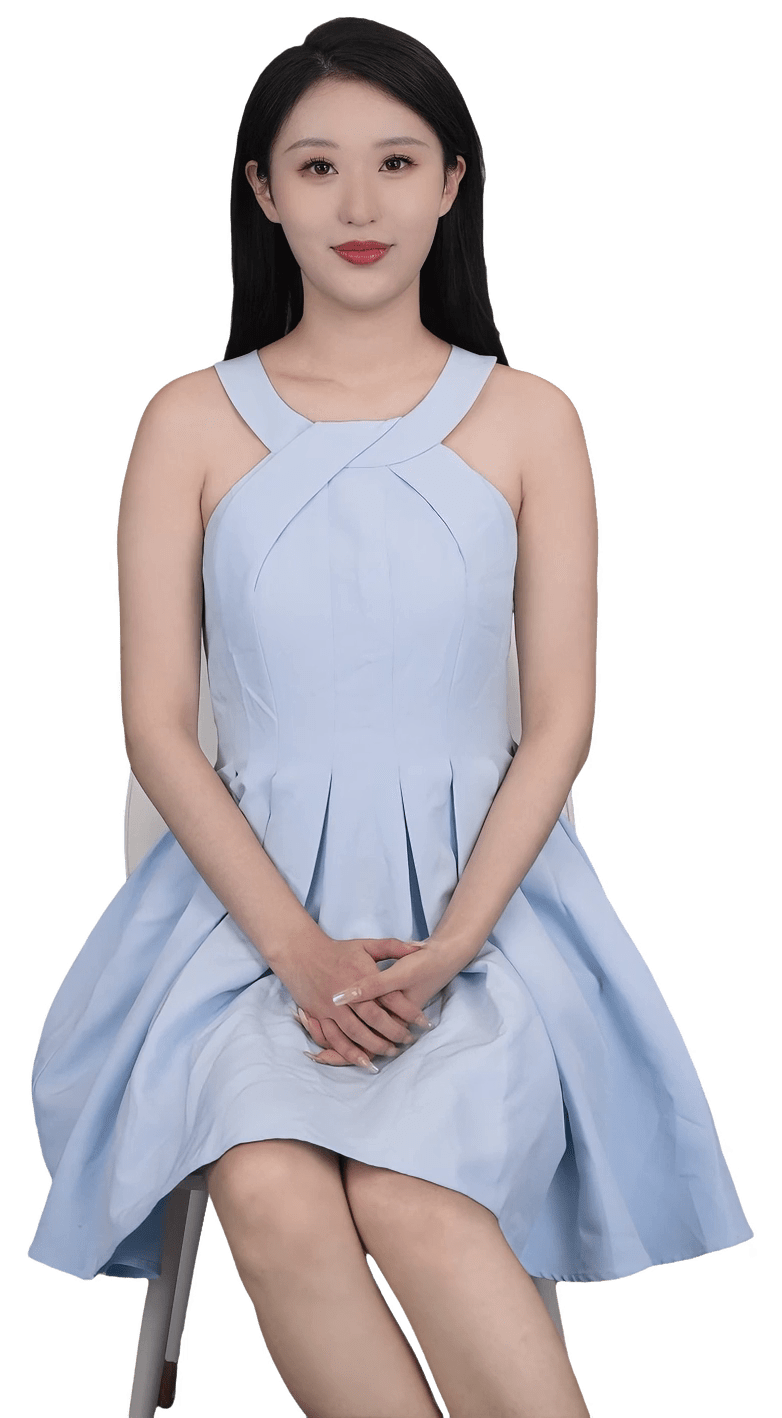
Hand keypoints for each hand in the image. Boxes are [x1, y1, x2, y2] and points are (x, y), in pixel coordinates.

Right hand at [272, 931, 433, 1069]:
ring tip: (391, 1052)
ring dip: (375, 1045)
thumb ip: (394, 947)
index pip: (391, 998)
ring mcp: (332, 1007)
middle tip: (409, 1040)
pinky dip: (349, 1053)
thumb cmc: (338, 950)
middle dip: (394, 1033)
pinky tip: (363, 1062)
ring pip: (356, 1033)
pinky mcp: (319, 1016)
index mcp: (362, 976)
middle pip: (375, 1019)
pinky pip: (334, 1039)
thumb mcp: (366, 945)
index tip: (424, 1022)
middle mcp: (348, 994)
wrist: (301, 952)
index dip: (410, 1012)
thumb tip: (420, 948)